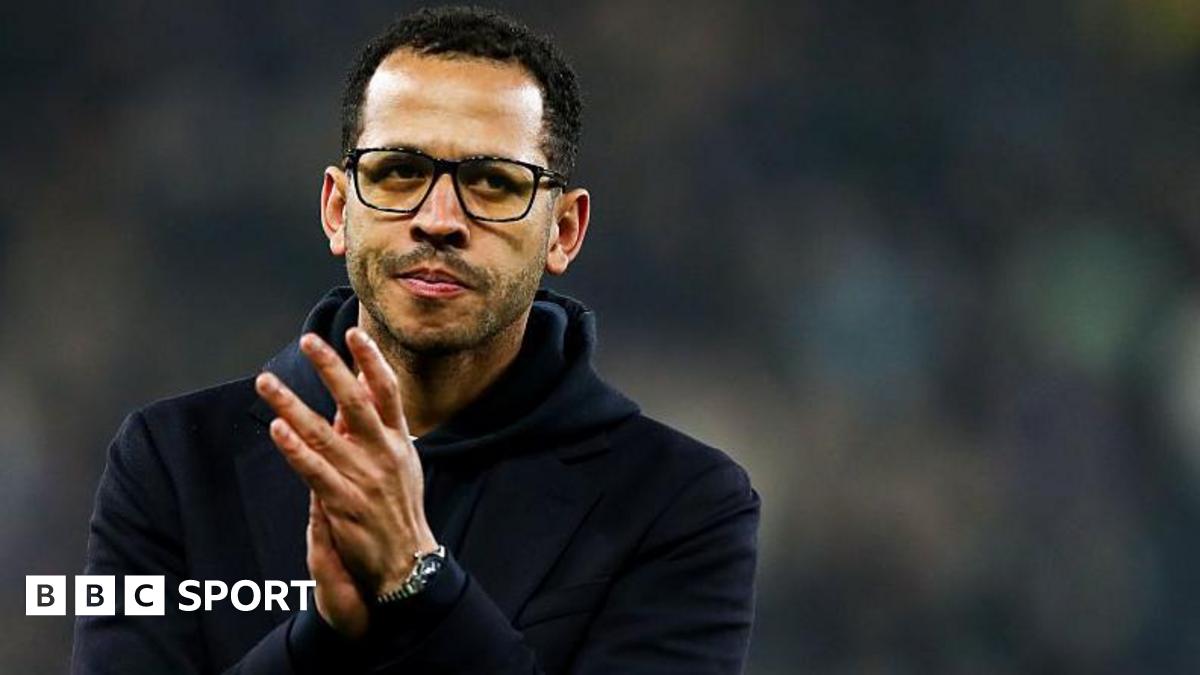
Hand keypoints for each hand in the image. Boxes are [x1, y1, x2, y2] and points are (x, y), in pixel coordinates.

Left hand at [255, 329, 437, 609]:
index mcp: (399, 440)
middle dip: (330, 369)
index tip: (353, 332)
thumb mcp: (402, 460)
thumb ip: (382, 423)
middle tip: (309, 341)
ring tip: (266, 382)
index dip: (370, 360)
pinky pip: (313, 470)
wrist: (406, 562)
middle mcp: (383, 454)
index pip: (387, 391)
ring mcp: (363, 479)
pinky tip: (277, 429)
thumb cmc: (399, 507)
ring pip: (323, 434)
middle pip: (355, 403)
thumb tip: (366, 383)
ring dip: (292, 405)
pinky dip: (294, 449)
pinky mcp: (343, 503)